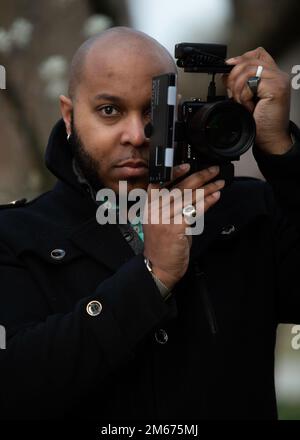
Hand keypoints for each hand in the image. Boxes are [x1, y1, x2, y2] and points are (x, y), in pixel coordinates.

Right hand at [143, 164, 224, 288]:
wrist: (159, 267)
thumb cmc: (162, 245)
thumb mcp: (163, 221)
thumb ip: (174, 207)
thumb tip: (195, 193)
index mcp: (149, 206)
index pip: (159, 182)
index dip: (173, 172)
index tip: (187, 165)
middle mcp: (155, 210)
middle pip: (178, 187)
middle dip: (199, 176)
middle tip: (213, 170)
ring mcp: (164, 219)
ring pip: (188, 197)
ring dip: (208, 188)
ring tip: (220, 183)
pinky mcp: (175, 228)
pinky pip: (194, 211)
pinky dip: (207, 202)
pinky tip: (216, 197)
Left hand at [224, 47, 292, 154]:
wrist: (271, 138)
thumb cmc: (262, 122)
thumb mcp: (248, 98)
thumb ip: (242, 83)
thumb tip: (226, 74)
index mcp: (272, 75)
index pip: (258, 53)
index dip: (241, 58)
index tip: (229, 66)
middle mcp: (278, 75)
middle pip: (250, 60)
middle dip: (233, 76)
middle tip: (232, 92)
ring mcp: (278, 80)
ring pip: (248, 70)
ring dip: (238, 88)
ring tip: (242, 102)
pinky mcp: (276, 88)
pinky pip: (250, 84)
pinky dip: (244, 97)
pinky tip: (249, 107)